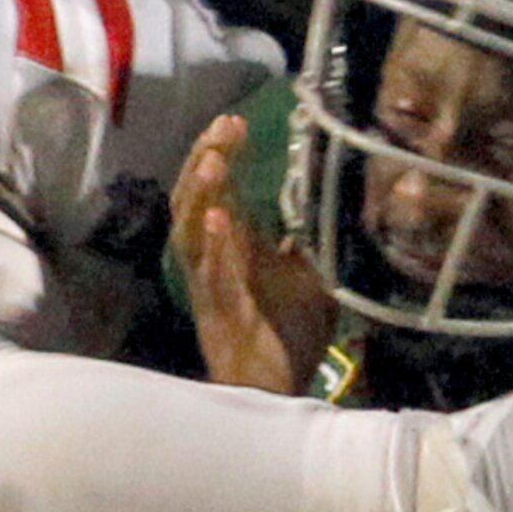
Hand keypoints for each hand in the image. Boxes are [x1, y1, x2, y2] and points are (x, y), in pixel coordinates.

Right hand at [170, 113, 335, 393]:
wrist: (282, 390)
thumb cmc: (290, 335)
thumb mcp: (310, 275)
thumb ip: (308, 238)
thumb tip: (322, 201)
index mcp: (232, 247)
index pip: (216, 188)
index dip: (219, 152)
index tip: (236, 120)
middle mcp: (212, 259)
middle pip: (193, 197)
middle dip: (206, 158)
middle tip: (226, 126)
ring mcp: (210, 285)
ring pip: (190, 230)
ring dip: (201, 193)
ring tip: (216, 160)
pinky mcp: (218, 313)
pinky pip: (209, 275)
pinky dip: (212, 246)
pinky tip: (218, 218)